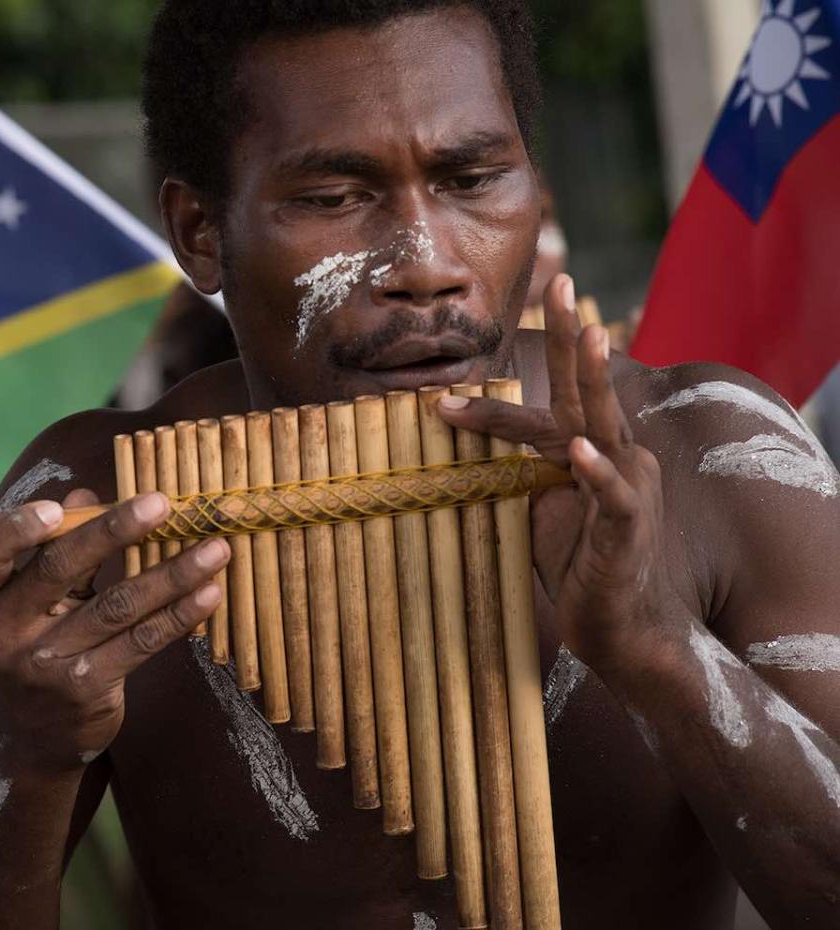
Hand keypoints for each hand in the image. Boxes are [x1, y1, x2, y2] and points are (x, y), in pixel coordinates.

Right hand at [0, 489, 229, 770]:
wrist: (29, 740)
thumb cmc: (28, 648)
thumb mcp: (24, 603)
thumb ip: (52, 550)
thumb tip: (85, 494)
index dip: (13, 529)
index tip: (54, 509)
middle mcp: (4, 633)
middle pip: (59, 570)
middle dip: (113, 531)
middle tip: (160, 504)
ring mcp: (46, 665)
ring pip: (116, 606)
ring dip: (170, 573)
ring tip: (214, 548)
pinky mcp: (87, 689)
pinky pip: (141, 643)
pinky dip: (178, 615)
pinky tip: (208, 592)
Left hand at [438, 274, 684, 670]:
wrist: (617, 626)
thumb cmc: (574, 562)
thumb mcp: (534, 503)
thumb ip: (511, 466)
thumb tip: (460, 439)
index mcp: (590, 449)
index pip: (555, 394)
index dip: (525, 363)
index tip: (510, 314)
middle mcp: (615, 457)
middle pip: (587, 387)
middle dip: (572, 333)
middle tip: (560, 280)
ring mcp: (627, 489)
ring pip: (605, 426)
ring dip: (594, 382)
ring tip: (590, 336)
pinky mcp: (628, 528)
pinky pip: (613, 494)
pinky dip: (597, 471)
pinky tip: (582, 451)